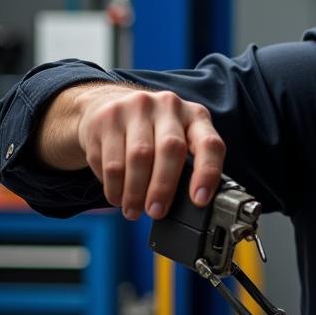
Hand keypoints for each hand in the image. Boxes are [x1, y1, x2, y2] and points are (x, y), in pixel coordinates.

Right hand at [47, 83, 224, 220]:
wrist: (108, 103)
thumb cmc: (154, 131)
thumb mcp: (181, 137)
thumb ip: (190, 163)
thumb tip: (190, 203)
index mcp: (195, 115)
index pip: (209, 144)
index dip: (207, 173)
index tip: (199, 200)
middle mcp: (168, 106)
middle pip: (170, 149)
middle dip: (163, 187)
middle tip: (157, 211)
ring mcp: (135, 108)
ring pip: (138, 157)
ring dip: (135, 192)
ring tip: (134, 210)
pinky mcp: (106, 118)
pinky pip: (111, 160)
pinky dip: (114, 186)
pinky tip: (118, 197)